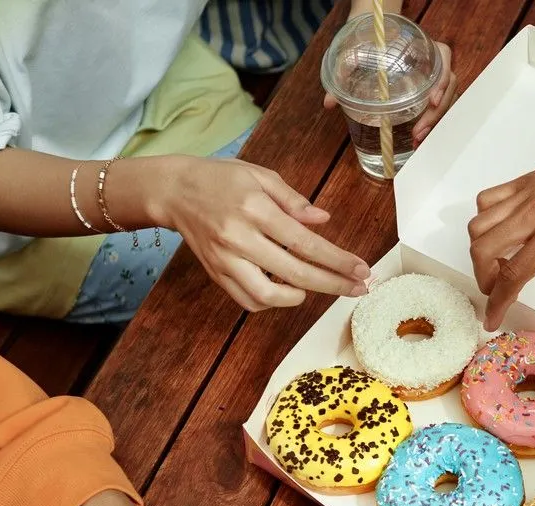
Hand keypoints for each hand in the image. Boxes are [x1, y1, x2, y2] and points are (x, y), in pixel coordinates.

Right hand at [146, 156, 369, 311]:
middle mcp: (239, 238)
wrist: (173, 191)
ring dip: (299, 297)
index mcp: (255, 209)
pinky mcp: (216, 274)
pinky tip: (287, 290)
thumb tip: (323, 221)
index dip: (337, 260)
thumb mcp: (260, 175)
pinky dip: (272, 302)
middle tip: (358, 288)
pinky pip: (248, 300)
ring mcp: (225, 260)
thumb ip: (293, 200)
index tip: (361, 269)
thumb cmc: (220, 179)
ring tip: (316, 287)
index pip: (305, 242)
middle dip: (333, 284)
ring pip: (268, 295)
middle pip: (295, 272)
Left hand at [322, 41, 457, 145]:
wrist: (374, 32)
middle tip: (419, 133)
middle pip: (448, 89)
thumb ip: (343, 72)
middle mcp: (433, 64)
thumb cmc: (370, 39)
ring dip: (434, 124)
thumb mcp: (355, 51)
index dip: (443, 81)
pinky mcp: (429, 94)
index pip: (444, 59)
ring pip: (444, 103)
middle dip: (436, 115)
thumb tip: (330, 102)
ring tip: (417, 140)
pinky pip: (436, 109)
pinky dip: (429, 125)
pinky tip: (416, 138)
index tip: (433, 100)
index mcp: (424, 46)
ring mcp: (433, 81)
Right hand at [467, 103, 534, 337]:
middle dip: (483, 278)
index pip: (513, 274)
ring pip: (479, 223)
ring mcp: (526, 194)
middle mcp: (534, 213)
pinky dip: (484, 218)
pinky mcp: (525, 181)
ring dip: (480, 249)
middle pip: (483, 249)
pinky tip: (503, 230)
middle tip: (498, 290)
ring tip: (499, 262)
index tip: (491, 320)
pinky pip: (488, 199)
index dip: (497, 302)